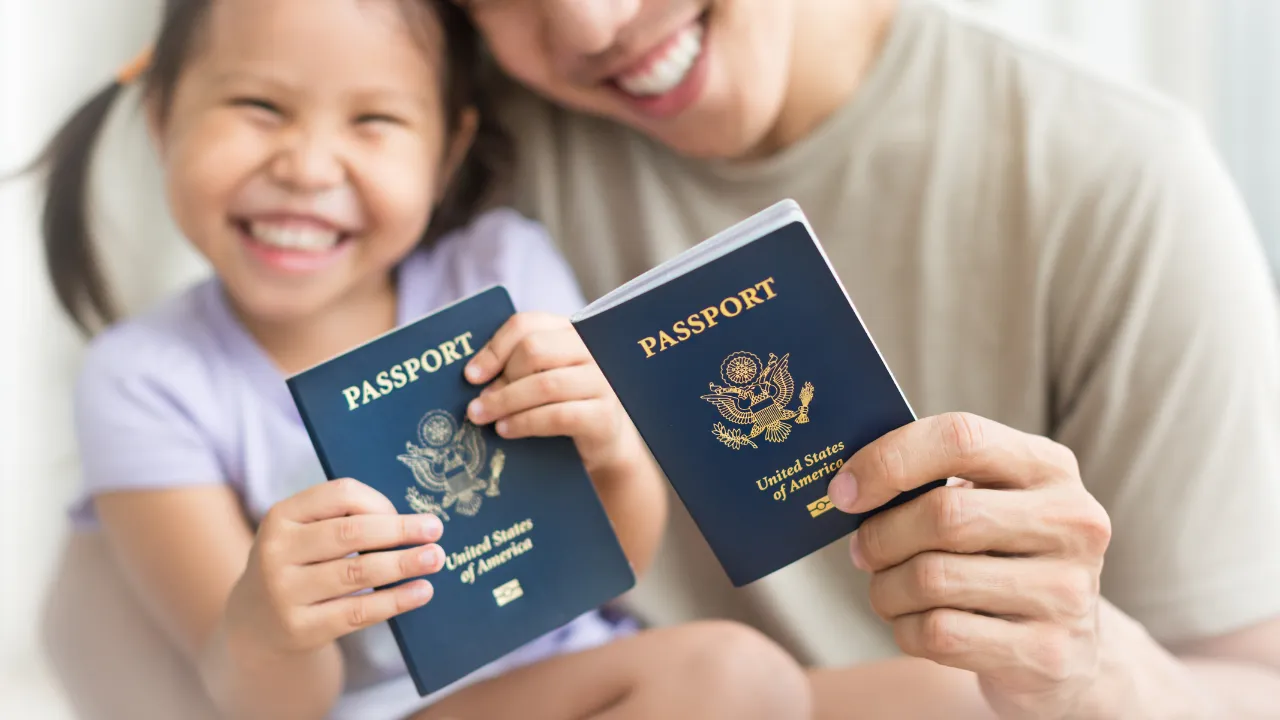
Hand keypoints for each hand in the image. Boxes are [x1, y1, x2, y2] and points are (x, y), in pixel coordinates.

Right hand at [224, 478, 444, 655]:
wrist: (256, 622)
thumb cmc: (298, 564)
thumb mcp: (304, 533)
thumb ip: (344, 520)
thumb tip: (411, 524)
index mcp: (281, 516)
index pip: (340, 495)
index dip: (380, 502)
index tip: (409, 514)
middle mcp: (277, 551)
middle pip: (351, 533)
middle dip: (399, 530)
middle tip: (436, 530)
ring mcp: (285, 592)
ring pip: (358, 573)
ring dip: (403, 564)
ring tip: (435, 559)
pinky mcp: (300, 628)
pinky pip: (358, 612)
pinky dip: (395, 600)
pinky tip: (422, 592)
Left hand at [463, 312, 640, 473]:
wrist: (604, 442)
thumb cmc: (565, 404)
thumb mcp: (542, 377)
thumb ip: (517, 367)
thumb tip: (475, 376)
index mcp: (571, 331)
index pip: (527, 324)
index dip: (494, 348)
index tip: (470, 375)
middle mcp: (590, 350)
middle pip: (535, 350)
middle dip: (500, 378)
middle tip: (476, 403)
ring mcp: (601, 381)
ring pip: (544, 384)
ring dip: (505, 402)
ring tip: (482, 417)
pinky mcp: (604, 414)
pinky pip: (557, 416)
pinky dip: (525, 423)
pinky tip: (506, 430)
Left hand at [828, 412, 1112, 718]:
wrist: (1064, 648)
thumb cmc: (1000, 556)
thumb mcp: (989, 502)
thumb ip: (933, 479)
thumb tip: (847, 483)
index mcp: (1049, 466)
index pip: (961, 438)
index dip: (889, 460)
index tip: (844, 490)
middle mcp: (1072, 522)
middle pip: (944, 515)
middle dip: (882, 535)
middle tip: (862, 549)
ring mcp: (1066, 592)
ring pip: (933, 579)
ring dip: (886, 588)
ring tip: (887, 589)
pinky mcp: (1047, 653)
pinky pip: (940, 634)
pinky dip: (906, 629)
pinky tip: (913, 623)